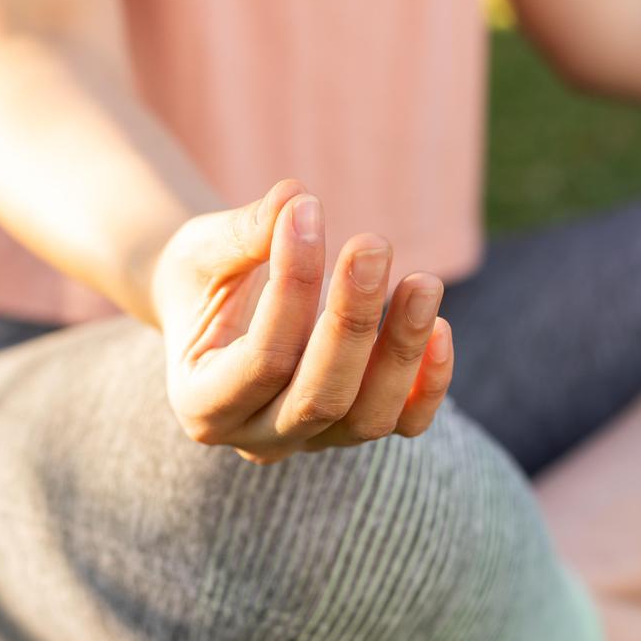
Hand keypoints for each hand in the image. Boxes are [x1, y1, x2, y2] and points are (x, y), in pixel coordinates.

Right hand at [150, 179, 453, 463]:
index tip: (309, 211)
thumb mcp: (203, 252)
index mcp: (201, 404)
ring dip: (402, 349)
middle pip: (320, 398)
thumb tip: (294, 199)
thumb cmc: (199, 280)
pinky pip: (405, 424)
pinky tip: (441, 329)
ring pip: (368, 418)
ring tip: (424, 282)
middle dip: (353, 322)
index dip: (293, 288)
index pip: (262, 360)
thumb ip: (244, 233)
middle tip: (374, 245)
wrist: (211, 313)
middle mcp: (255, 438)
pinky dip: (430, 385)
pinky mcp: (352, 430)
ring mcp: (309, 441)